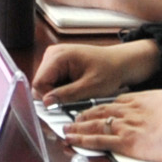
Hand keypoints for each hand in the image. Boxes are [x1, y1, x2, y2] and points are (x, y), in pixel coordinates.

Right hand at [30, 37, 161, 102]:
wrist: (121, 63)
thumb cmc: (110, 71)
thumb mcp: (90, 87)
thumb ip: (66, 95)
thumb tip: (46, 103)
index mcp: (58, 56)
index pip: (39, 83)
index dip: (49, 98)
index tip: (63, 106)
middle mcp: (52, 54)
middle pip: (41, 84)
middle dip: (54, 97)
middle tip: (74, 100)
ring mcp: (54, 59)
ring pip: (46, 85)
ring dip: (59, 94)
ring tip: (77, 94)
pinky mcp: (58, 65)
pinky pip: (53, 83)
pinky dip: (62, 90)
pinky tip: (75, 90)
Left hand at [60, 89, 161, 161]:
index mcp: (141, 99)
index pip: (115, 102)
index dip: (102, 106)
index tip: (94, 109)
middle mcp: (129, 111)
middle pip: (100, 111)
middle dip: (85, 115)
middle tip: (73, 118)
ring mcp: (125, 126)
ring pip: (95, 124)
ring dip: (78, 127)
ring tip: (66, 129)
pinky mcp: (125, 142)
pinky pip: (99, 140)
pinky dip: (83, 140)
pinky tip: (71, 139)